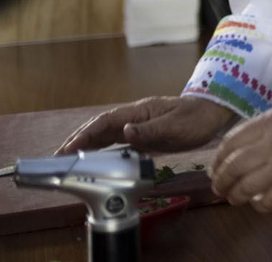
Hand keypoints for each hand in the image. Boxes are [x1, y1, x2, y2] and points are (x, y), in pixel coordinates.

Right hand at [57, 96, 237, 154]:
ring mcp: (138, 125)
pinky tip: (94, 160)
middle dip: (77, 140)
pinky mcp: (144, 135)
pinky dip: (103, 150)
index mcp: (139, 112)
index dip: (84, 134)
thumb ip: (150, 130)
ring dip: (87, 146)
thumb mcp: (176, 126)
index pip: (105, 122)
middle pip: (100, 128)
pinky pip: (118, 143)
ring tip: (68, 160)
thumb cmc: (197, 118)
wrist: (213, 113)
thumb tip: (124, 132)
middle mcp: (135, 117)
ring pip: (106, 135)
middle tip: (57, 156)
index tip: (68, 148)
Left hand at [211, 104, 271, 213]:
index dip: (217, 160)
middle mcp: (271, 145)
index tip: (216, 169)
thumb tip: (235, 149)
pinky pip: (267, 202)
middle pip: (232, 168)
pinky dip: (258, 205)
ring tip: (235, 197)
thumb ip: (258, 129)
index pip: (229, 144)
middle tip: (220, 187)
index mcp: (267, 124)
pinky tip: (258, 202)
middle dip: (221, 181)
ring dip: (235, 196)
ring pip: (245, 188)